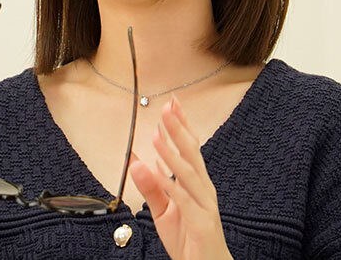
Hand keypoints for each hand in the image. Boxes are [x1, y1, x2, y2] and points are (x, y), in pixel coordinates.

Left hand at [128, 95, 232, 259]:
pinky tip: (157, 171)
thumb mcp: (163, 211)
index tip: (172, 103)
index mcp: (197, 183)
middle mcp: (204, 189)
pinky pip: (183, 201)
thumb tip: (136, 161)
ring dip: (172, 153)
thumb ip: (150, 186)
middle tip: (167, 107)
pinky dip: (170, 185)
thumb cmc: (189, 238)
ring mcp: (204, 205)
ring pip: (188, 174)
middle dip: (179, 129)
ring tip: (157, 135)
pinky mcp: (201, 222)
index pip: (190, 148)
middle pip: (192, 154)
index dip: (182, 125)